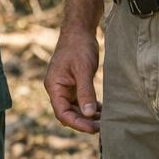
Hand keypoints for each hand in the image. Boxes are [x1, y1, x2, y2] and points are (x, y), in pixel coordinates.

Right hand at [45, 0, 103, 133]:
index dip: (77, 123)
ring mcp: (65, 87)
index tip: (93, 128)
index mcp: (54, 86)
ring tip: (104, 121)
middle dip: (84, 122)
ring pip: (75, 109)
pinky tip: (101, 111)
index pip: (62, 113)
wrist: (79, 30)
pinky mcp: (73, 84)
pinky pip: (80, 101)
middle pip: (68, 114)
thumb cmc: (78, 47)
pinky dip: (89, 107)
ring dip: (87, 116)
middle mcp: (57, 89)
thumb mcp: (83, 70)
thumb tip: (88, 114)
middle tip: (102, 127)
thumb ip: (85, 92)